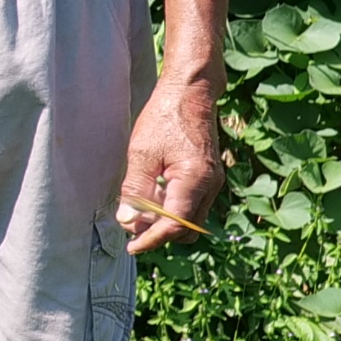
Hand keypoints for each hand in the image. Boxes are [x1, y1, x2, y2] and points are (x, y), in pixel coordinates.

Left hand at [119, 79, 225, 253]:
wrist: (191, 93)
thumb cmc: (165, 117)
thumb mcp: (141, 152)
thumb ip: (135, 189)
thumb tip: (128, 221)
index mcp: (194, 181)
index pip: (175, 226)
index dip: (152, 239)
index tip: (132, 247)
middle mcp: (210, 186)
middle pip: (186, 228)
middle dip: (159, 234)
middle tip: (131, 230)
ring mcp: (213, 182)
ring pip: (190, 218)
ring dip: (166, 222)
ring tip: (137, 214)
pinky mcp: (209, 177)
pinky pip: (192, 204)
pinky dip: (173, 209)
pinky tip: (151, 199)